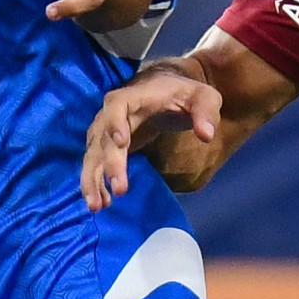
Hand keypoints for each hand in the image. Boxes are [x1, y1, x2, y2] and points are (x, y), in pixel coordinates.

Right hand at [82, 67, 218, 207]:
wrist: (162, 92)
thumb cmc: (183, 94)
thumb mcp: (203, 97)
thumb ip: (206, 112)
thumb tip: (206, 135)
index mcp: (134, 97)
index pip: (117, 106)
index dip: (116, 122)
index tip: (121, 143)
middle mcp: (112, 114)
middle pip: (104, 137)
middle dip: (110, 164)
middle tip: (120, 189)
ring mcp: (106, 131)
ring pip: (93, 155)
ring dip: (92, 180)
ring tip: (97, 206)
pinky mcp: (106, 146)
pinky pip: (95, 165)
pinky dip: (96, 184)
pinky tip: (101, 204)